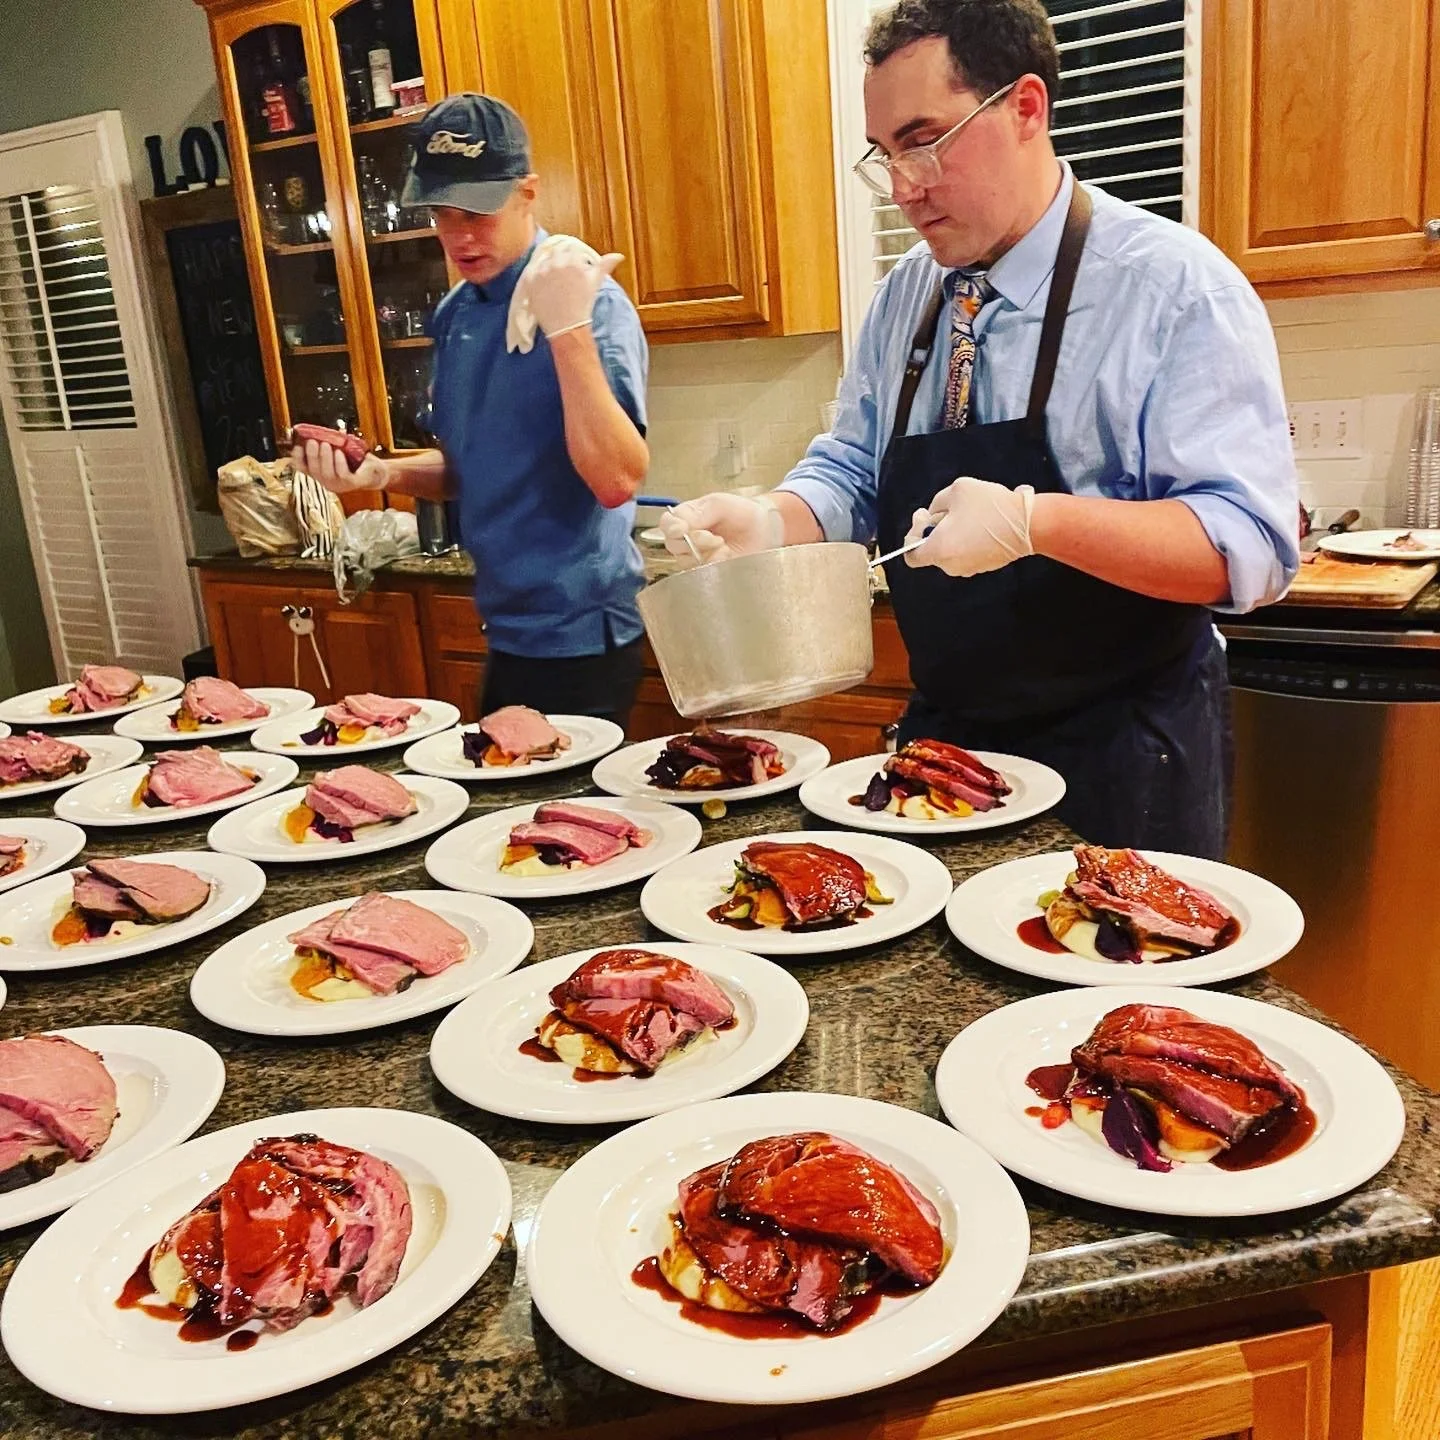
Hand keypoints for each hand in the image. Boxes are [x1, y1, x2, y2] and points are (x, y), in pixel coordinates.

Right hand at [290, 438, 390, 495]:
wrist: (375, 470)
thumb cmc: (355, 460)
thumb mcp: (337, 449)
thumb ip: (326, 444)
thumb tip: (314, 431)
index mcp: (319, 472)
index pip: (302, 468)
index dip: (297, 458)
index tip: (297, 446)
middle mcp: (326, 481)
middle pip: (314, 470)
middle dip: (312, 455)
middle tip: (313, 441)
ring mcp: (339, 485)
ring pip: (327, 473)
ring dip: (325, 457)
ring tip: (326, 444)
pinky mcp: (351, 484)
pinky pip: (342, 474)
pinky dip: (339, 462)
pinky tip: (339, 453)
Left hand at [525, 248, 623, 338]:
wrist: (567, 326)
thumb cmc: (583, 305)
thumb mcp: (595, 282)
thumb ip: (605, 265)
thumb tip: (619, 256)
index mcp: (573, 261)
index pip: (571, 247)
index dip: (573, 254)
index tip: (574, 261)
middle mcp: (556, 263)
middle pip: (557, 250)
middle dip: (561, 257)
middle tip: (564, 270)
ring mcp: (541, 271)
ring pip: (544, 258)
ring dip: (548, 263)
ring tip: (554, 277)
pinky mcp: (530, 281)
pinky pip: (531, 269)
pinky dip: (536, 272)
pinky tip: (543, 281)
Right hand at [660, 493, 783, 565]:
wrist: (765, 530)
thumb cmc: (742, 513)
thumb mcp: (722, 503)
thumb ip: (701, 511)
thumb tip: (682, 524)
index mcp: (686, 517)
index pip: (667, 523)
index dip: (671, 528)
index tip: (682, 529)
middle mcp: (686, 538)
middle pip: (673, 544)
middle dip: (694, 542)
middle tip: (715, 538)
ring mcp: (696, 556)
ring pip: (686, 560)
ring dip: (706, 554)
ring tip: (724, 545)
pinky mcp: (707, 571)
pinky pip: (701, 573)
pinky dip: (714, 564)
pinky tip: (726, 556)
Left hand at [904, 476, 1034, 576]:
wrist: (1027, 524)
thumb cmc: (990, 507)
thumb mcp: (956, 491)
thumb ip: (936, 503)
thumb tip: (932, 515)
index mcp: (938, 550)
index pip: (911, 556)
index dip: (912, 536)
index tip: (924, 518)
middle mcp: (951, 566)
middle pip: (931, 551)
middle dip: (934, 530)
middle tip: (945, 510)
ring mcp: (968, 569)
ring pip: (950, 551)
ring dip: (952, 534)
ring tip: (966, 514)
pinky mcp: (984, 566)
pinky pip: (966, 553)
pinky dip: (967, 540)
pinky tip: (980, 524)